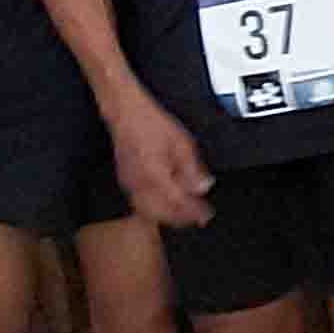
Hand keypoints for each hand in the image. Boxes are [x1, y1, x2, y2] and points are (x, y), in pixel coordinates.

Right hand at [111, 89, 214, 229]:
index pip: (178, 203)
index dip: (194, 212)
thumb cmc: (150, 123)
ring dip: (167, 217)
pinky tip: (165, 205)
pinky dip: (154, 209)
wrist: (126, 113)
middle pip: (161, 214)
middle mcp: (139, 184)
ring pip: (148, 212)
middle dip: (180, 219)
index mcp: (155, 176)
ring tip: (184, 215)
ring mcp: (129, 183)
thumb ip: (192, 169)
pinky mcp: (125, 180)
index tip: (207, 215)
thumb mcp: (182, 144)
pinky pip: (139, 203)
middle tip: (197, 218)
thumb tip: (203, 187)